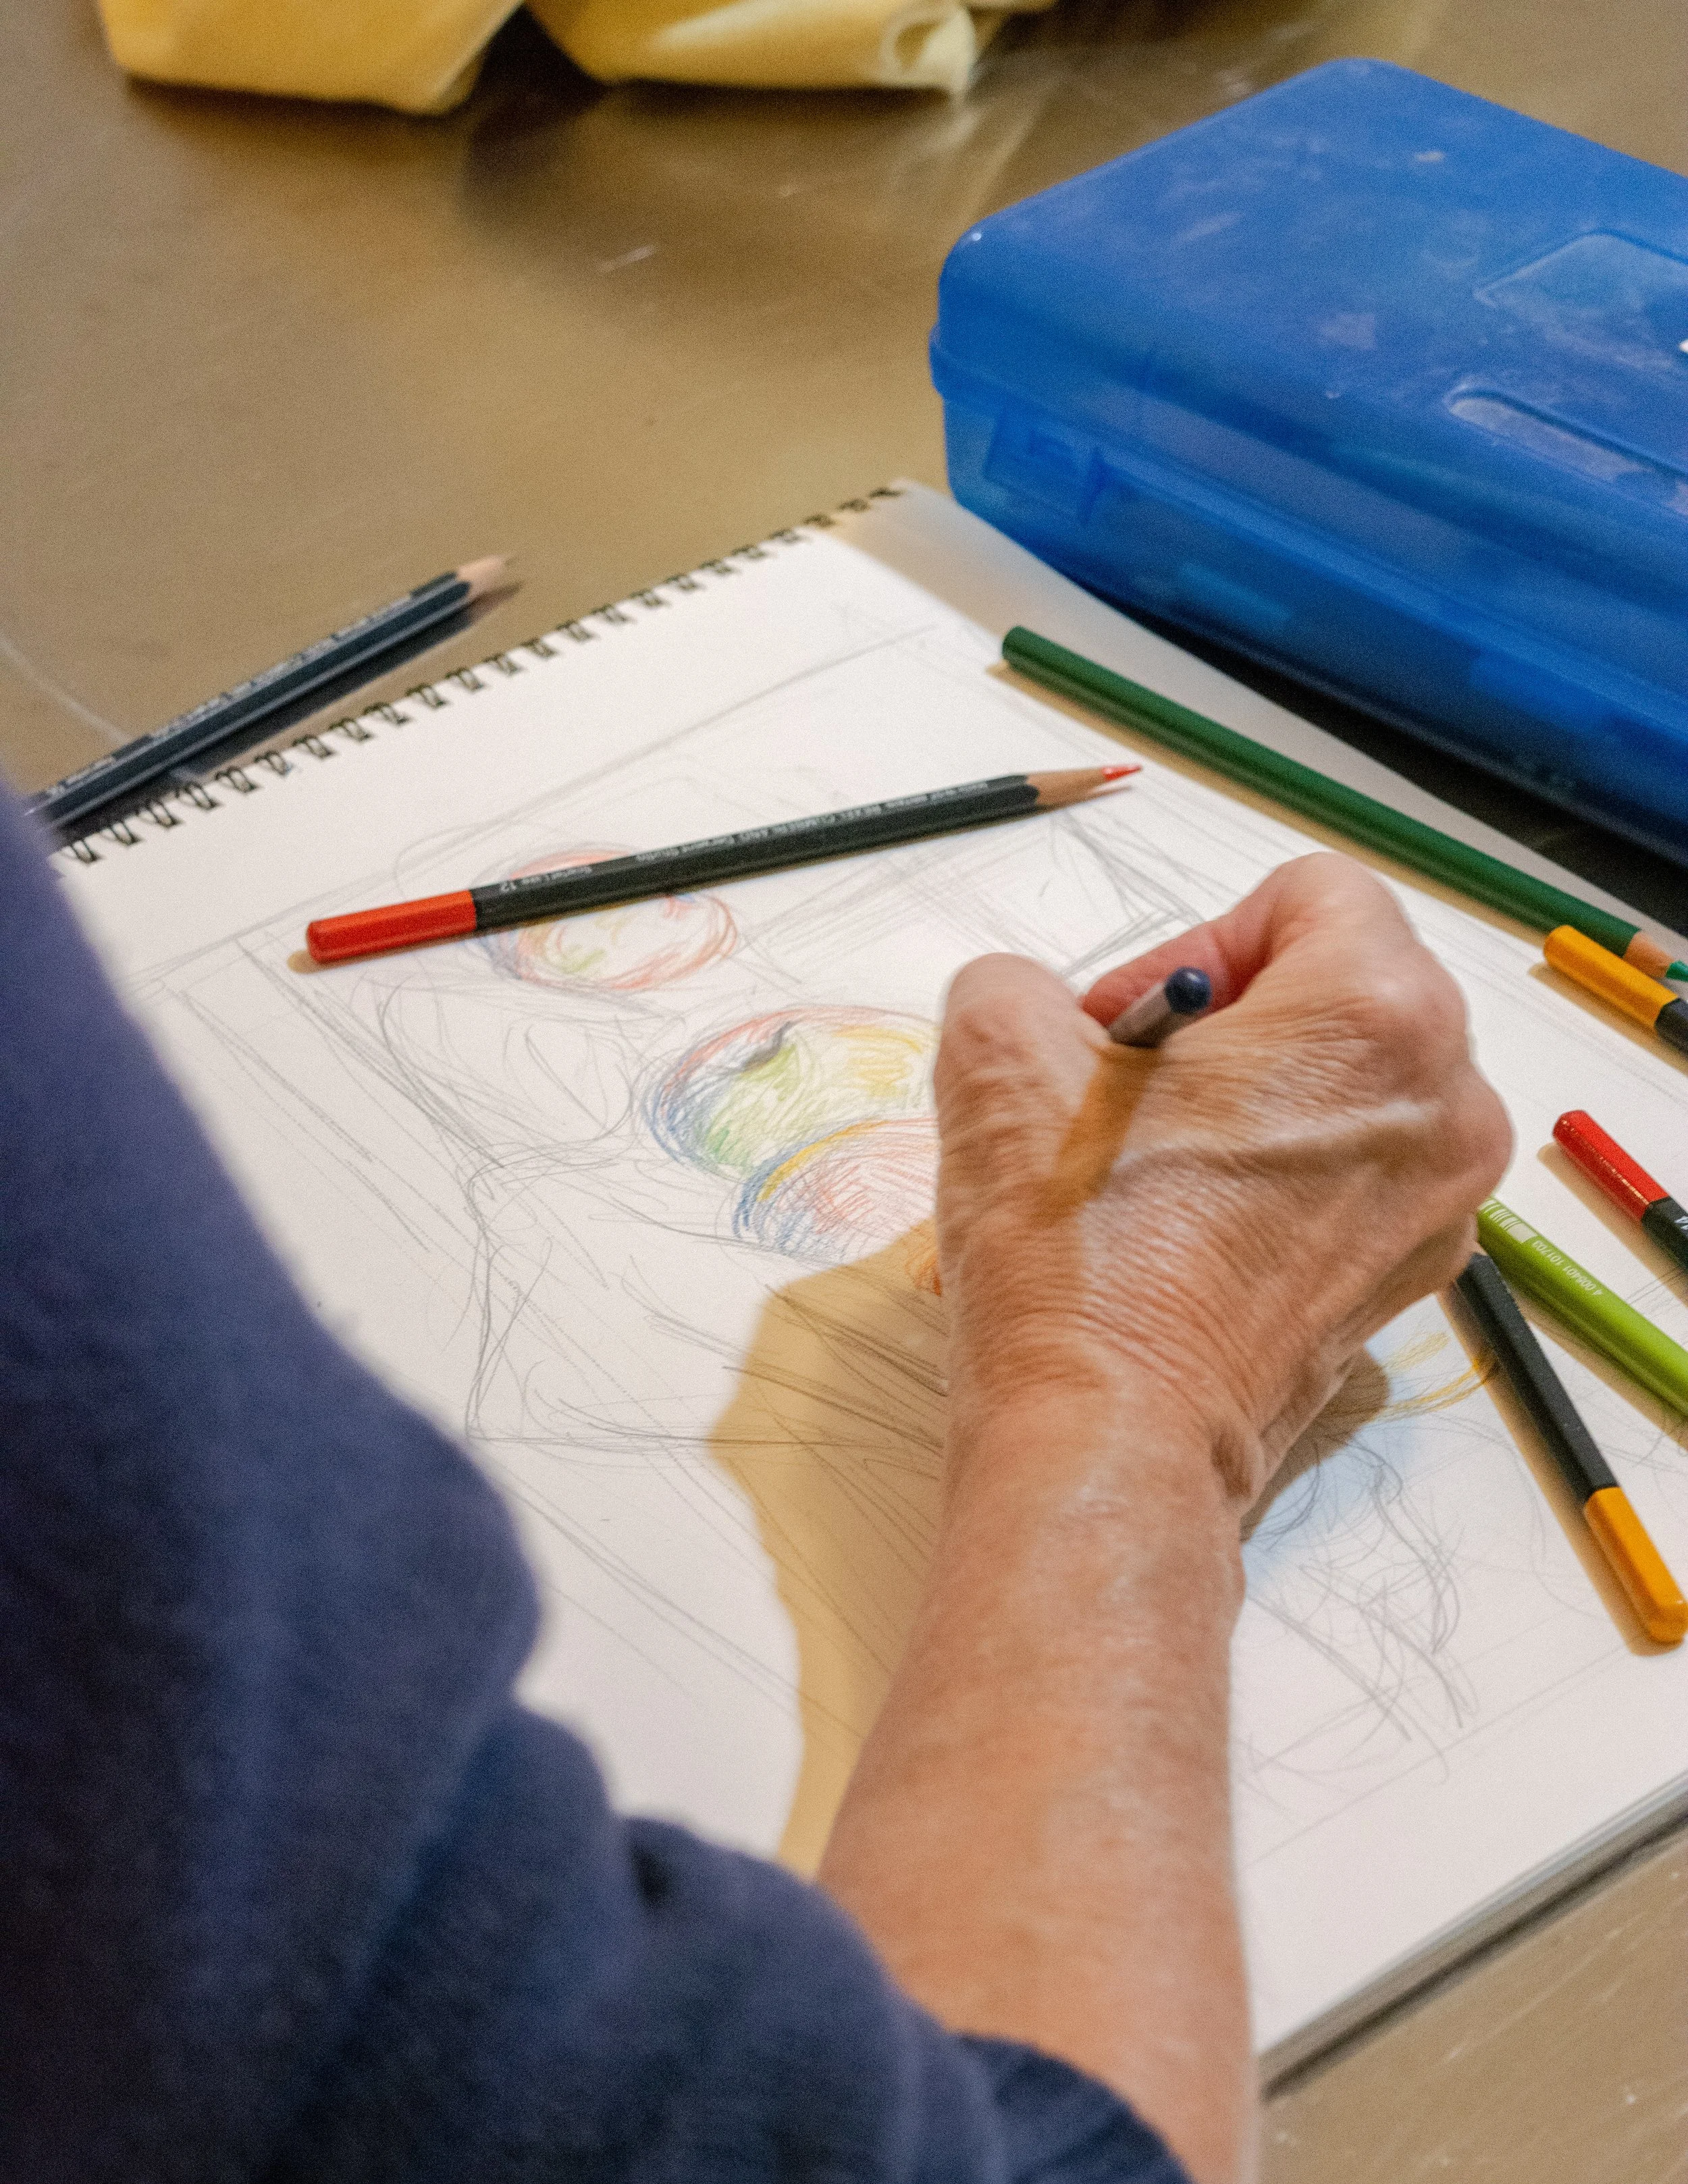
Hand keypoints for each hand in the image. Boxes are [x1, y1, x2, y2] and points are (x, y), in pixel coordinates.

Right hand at [933, 853, 1511, 1506]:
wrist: (1111, 1444)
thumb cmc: (1077, 1255)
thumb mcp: (999, 1052)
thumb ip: (1020, 981)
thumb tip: (1041, 1012)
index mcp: (1380, 1017)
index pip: (1307, 896)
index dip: (1188, 945)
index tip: (1118, 1033)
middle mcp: (1447, 1103)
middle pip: (1334, 990)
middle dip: (1217, 1023)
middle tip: (1119, 1091)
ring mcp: (1439, 1205)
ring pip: (1340, 1088)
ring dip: (1241, 1100)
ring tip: (1141, 1165)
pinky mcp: (1404, 1281)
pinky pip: (1345, 1177)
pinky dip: (1268, 1179)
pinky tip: (1178, 1232)